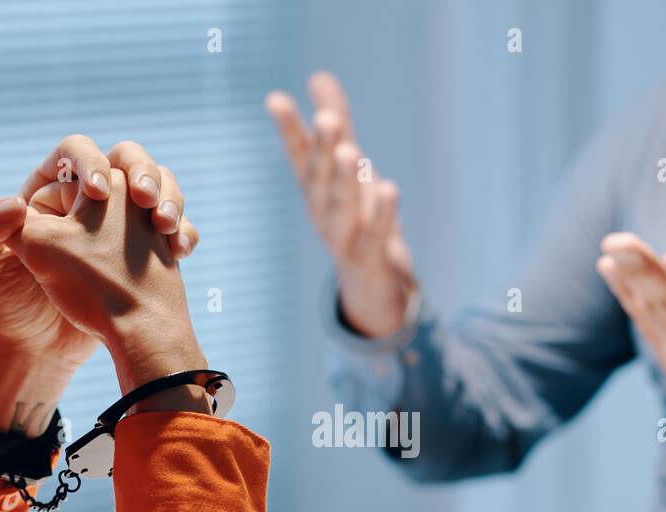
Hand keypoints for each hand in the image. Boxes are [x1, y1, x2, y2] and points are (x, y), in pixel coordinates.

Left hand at [0, 136, 199, 364]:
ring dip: (172, 198)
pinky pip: (176, 227)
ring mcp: (123, 224)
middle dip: (146, 173)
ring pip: (160, 186)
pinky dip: (184, 233)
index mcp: (50, 190)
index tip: (96, 193)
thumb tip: (15, 203)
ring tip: (167, 226)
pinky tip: (179, 252)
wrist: (48, 349)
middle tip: (148, 203)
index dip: (90, 162)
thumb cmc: (10, 304)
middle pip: (129, 159)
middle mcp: (90, 201)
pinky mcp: (146, 249)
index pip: (76, 152)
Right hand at [266, 72, 414, 337]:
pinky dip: (381, 214)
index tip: (276, 99)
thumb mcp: (346, 167)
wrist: (371, 282)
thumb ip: (336, 124)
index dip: (289, 129)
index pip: (299, 155)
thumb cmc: (356, 215)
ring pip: (341, 207)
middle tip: (328, 118)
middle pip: (320, 178)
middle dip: (323, 148)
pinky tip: (389, 188)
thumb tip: (319, 76)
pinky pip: (374, 235)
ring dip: (344, 180)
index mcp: (315, 188)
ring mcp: (343, 236)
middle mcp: (322, 211)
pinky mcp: (368, 257)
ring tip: (350, 152)